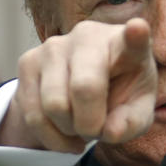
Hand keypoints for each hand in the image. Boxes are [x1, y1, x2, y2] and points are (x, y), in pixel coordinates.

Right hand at [0, 18, 156, 152]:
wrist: (84, 89)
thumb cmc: (119, 94)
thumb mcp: (135, 112)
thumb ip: (132, 123)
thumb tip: (110, 132)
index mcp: (124, 45)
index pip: (133, 39)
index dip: (135, 36)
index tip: (138, 29)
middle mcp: (87, 37)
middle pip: (84, 88)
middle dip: (90, 124)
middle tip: (97, 129)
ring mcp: (53, 46)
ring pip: (54, 106)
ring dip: (69, 130)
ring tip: (80, 125)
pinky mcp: (28, 61)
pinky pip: (32, 115)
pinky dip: (51, 136)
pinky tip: (64, 131)